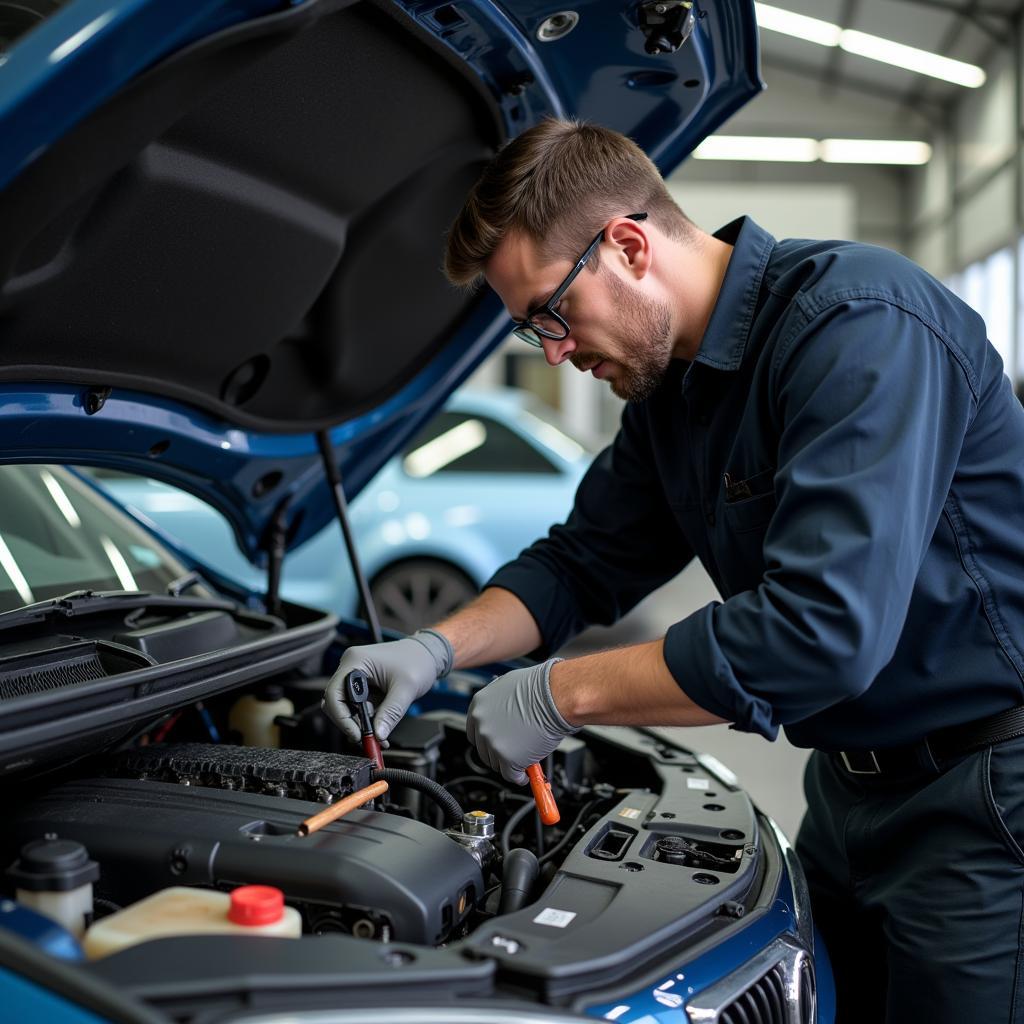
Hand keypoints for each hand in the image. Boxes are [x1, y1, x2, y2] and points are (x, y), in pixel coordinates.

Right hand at [322, 629, 453, 744]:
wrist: (428, 654)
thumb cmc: (418, 661)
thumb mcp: (406, 689)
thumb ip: (390, 713)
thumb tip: (378, 734)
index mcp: (356, 661)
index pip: (334, 694)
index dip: (341, 718)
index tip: (357, 734)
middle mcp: (351, 666)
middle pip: (336, 702)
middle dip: (350, 723)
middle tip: (367, 738)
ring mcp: (356, 675)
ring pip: (346, 707)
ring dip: (359, 724)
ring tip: (378, 736)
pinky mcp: (363, 684)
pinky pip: (357, 706)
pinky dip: (366, 720)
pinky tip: (379, 727)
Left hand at [466, 659, 579, 784]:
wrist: (555, 697)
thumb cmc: (540, 689)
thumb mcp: (508, 688)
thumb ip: (499, 705)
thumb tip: (502, 715)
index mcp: (479, 706)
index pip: (474, 732)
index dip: (486, 739)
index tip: (496, 743)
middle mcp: (482, 725)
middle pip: (484, 751)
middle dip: (497, 753)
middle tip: (512, 751)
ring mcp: (494, 743)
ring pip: (497, 764)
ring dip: (509, 764)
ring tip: (522, 758)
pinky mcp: (508, 759)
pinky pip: (511, 776)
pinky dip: (519, 778)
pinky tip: (526, 774)